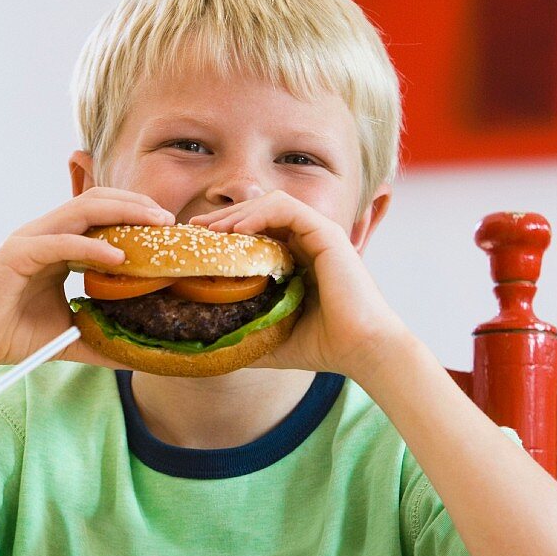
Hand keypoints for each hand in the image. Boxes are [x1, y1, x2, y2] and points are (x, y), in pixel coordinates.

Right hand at [0, 187, 173, 374]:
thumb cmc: (12, 336)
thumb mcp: (70, 336)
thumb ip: (102, 338)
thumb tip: (139, 356)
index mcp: (59, 245)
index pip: (103, 217)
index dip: (137, 217)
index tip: (171, 232)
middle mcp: (46, 234)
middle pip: (97, 202)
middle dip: (136, 205)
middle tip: (171, 221)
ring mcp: (30, 240)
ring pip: (81, 211)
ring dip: (121, 213)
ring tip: (155, 225)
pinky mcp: (16, 255)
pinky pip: (60, 242)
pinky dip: (90, 246)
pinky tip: (118, 257)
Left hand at [190, 191, 409, 379]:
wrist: (362, 350)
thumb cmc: (322, 346)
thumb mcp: (272, 339)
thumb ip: (246, 334)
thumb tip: (208, 348)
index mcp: (299, 260)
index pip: (258, 232)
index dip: (226, 232)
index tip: (198, 243)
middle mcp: (309, 242)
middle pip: (260, 214)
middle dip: (224, 218)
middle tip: (194, 229)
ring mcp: (319, 235)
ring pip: (271, 205)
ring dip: (238, 212)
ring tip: (211, 230)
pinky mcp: (327, 234)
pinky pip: (287, 209)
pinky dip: (259, 214)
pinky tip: (236, 231)